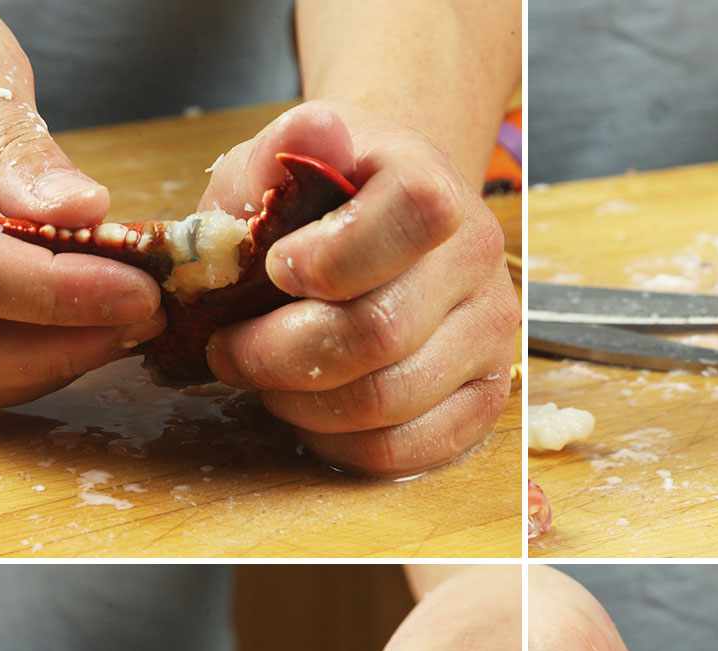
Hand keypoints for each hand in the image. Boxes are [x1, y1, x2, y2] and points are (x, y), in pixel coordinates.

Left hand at [200, 100, 517, 475]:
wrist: (389, 221)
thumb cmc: (322, 194)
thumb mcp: (283, 155)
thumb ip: (282, 150)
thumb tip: (314, 134)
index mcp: (433, 184)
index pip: (412, 218)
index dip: (331, 257)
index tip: (274, 269)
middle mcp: (478, 259)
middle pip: (380, 332)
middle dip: (278, 354)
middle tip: (226, 351)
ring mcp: (490, 335)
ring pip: (389, 401)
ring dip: (303, 406)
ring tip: (265, 382)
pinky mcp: (483, 398)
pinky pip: (409, 449)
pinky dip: (341, 446)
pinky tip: (308, 417)